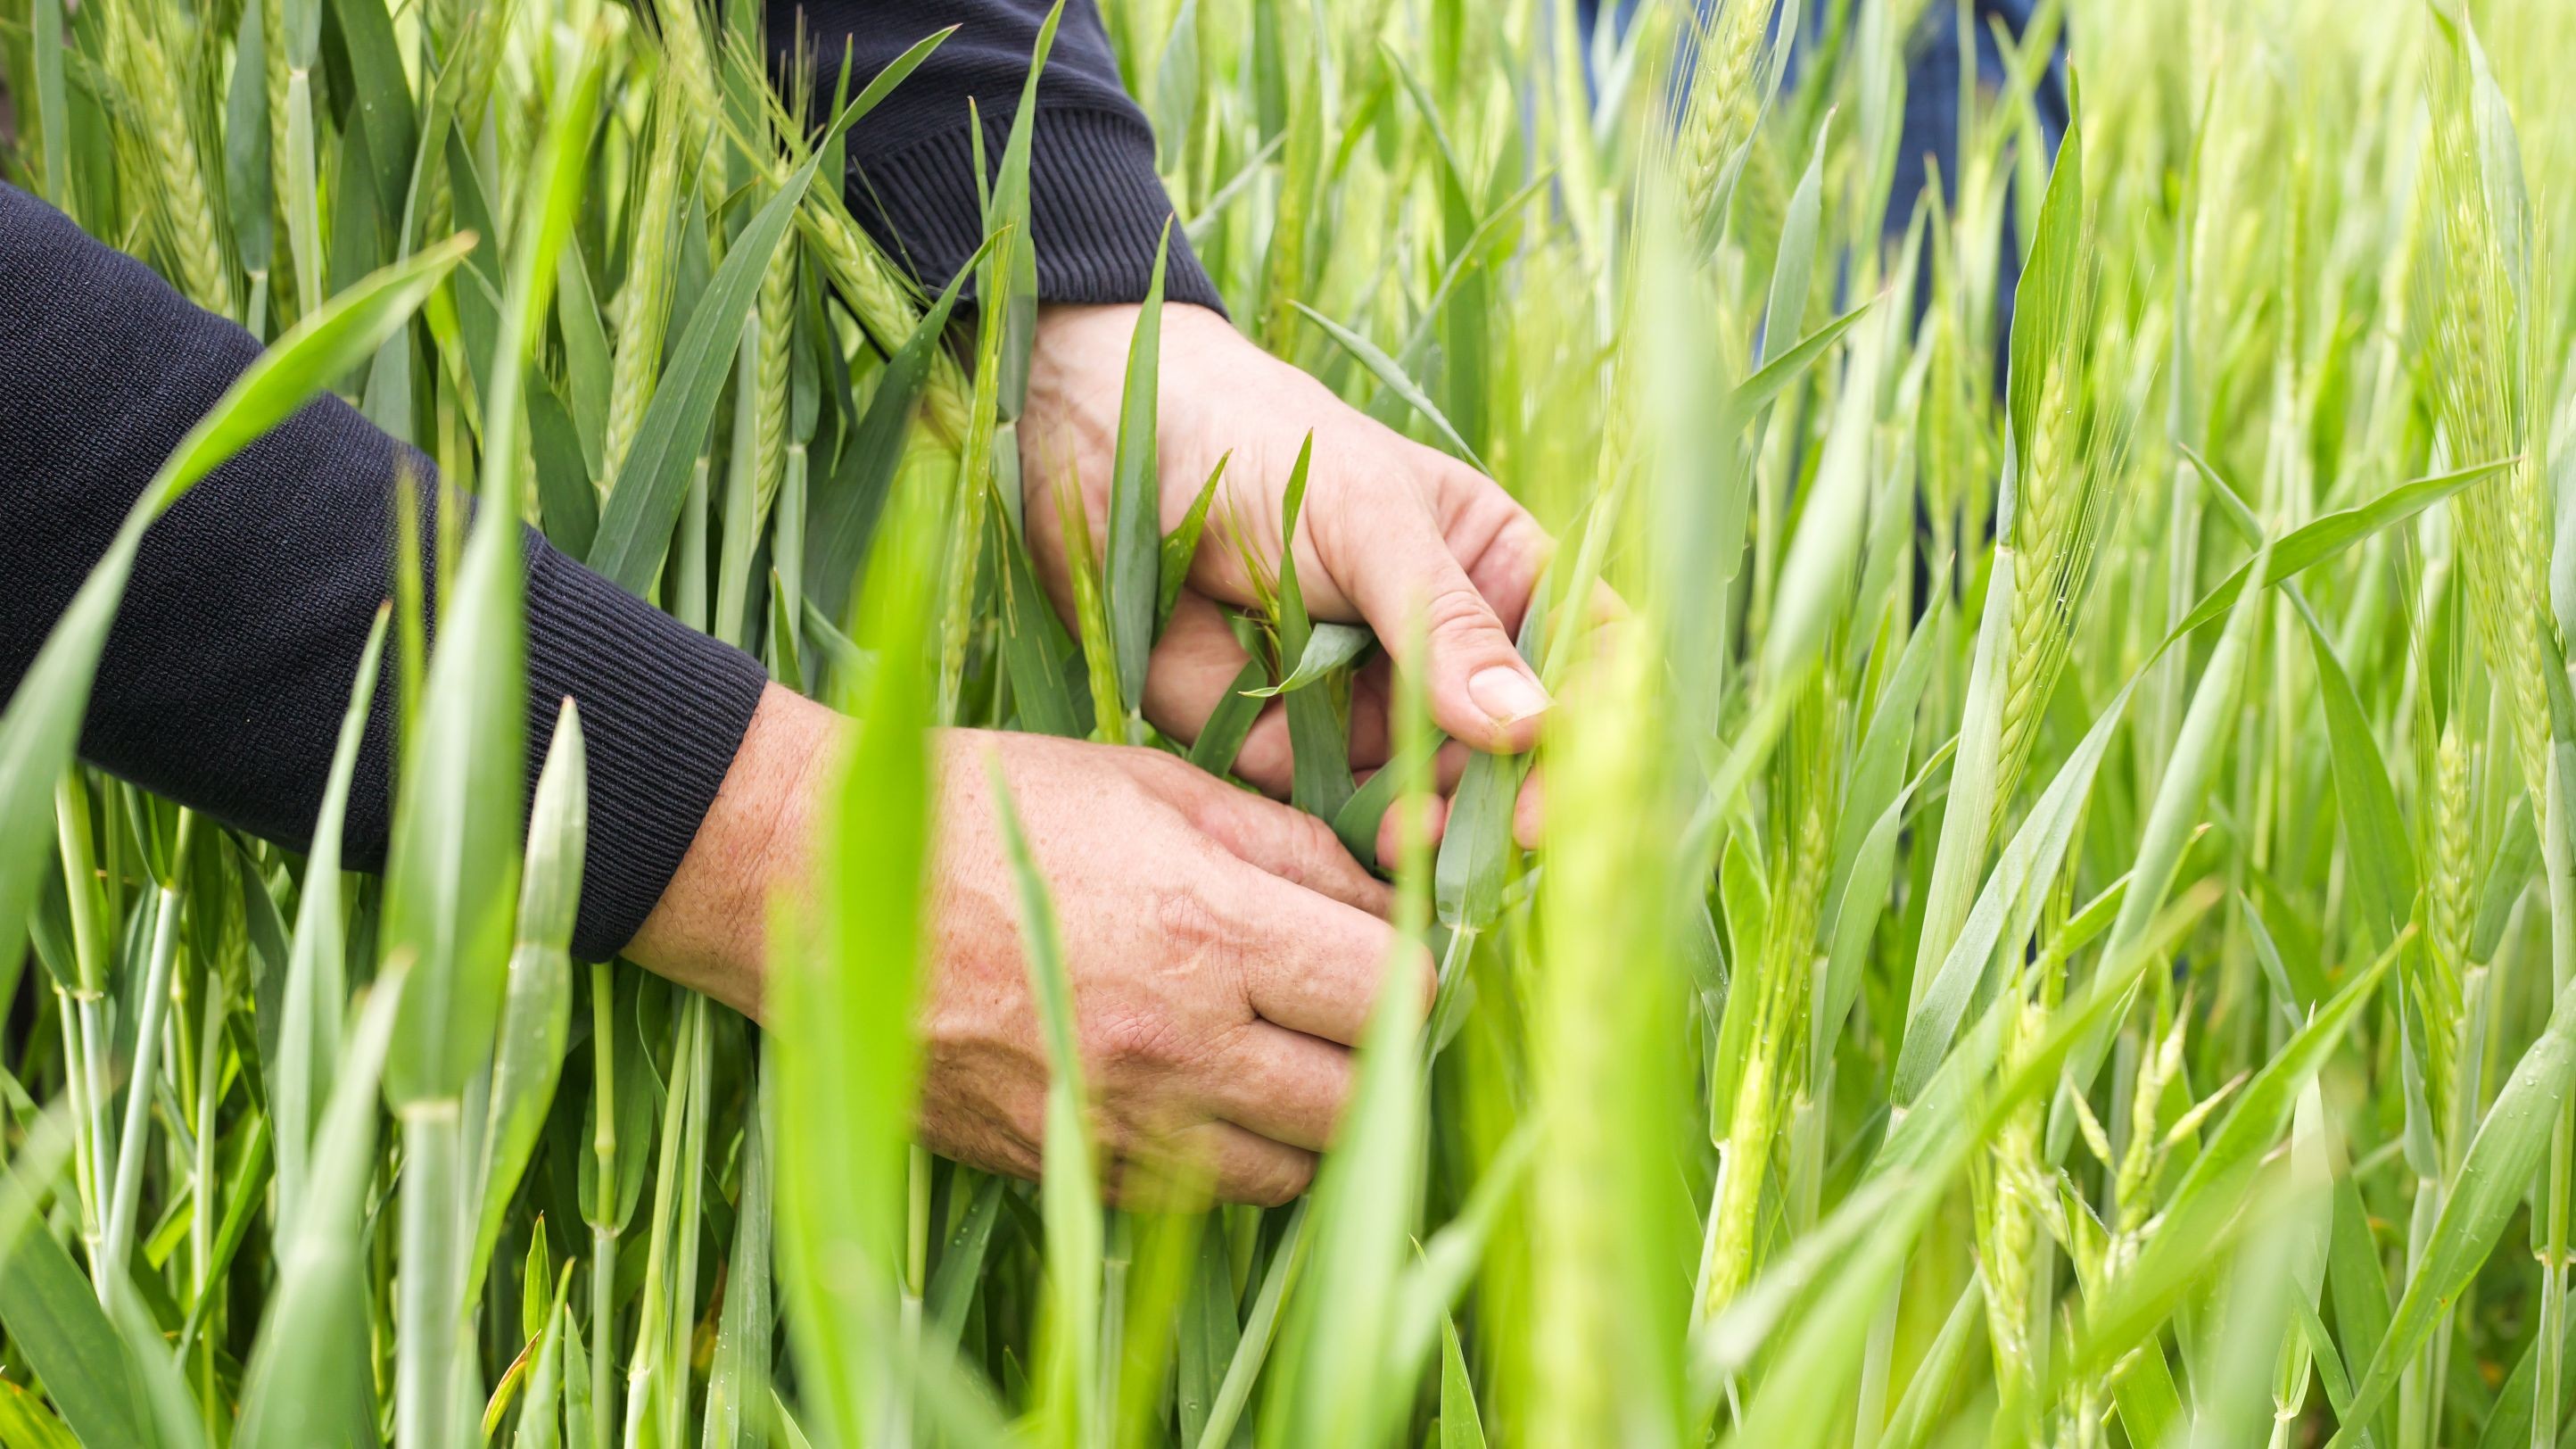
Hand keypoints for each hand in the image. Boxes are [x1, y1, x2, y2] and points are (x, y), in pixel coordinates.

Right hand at [920, 727, 1423, 1203]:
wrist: (823, 887)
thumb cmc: (994, 808)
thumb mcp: (1155, 785)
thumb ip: (1289, 847)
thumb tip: (1387, 896)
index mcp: (1207, 928)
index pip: (1393, 996)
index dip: (1408, 972)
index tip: (1379, 949)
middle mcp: (1175, 1043)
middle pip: (1362, 1102)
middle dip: (1373, 1056)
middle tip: (1337, 1007)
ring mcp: (1116, 1121)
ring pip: (1290, 1171)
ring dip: (1305, 1121)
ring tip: (1267, 1051)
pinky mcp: (1064, 1167)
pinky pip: (1196, 1196)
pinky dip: (1221, 1155)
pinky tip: (1189, 1086)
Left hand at [1022, 302, 1560, 839]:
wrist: (1108, 446)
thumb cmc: (1260, 441)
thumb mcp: (1369, 517)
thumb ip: (1445, 623)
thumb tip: (1533, 724)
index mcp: (1493, 572)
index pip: (1585, 653)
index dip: (1598, 717)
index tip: (1583, 771)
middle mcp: (1443, 652)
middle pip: (1514, 747)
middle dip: (1514, 796)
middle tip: (1508, 839)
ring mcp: (1369, 704)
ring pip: (1431, 793)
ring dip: (1435, 826)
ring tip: (1415, 839)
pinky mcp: (1286, 749)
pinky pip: (1337, 812)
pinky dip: (1356, 837)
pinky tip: (1367, 845)